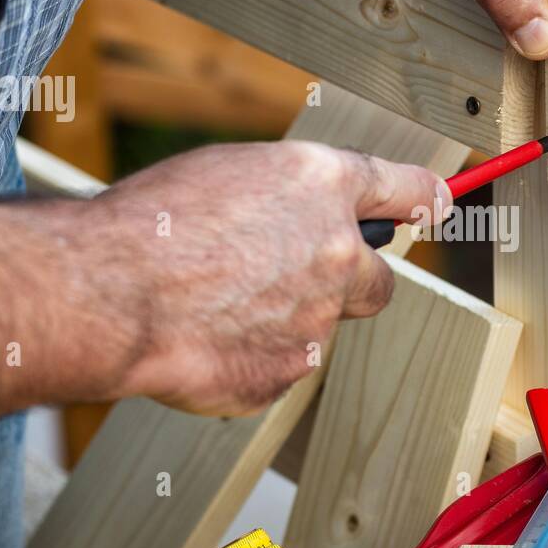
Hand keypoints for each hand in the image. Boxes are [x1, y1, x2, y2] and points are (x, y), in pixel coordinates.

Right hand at [0, 142, 449, 418]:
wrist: (110, 293)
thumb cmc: (151, 225)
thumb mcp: (226, 174)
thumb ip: (283, 198)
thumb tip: (295, 219)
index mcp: (322, 185)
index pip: (406, 187)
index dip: (424, 198)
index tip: (437, 204)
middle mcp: (337, 251)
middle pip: (378, 281)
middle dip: (348, 285)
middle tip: (293, 281)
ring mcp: (318, 319)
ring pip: (316, 328)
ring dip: (280, 322)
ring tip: (211, 307)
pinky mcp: (288, 372)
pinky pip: (276, 367)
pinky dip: (247, 359)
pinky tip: (202, 340)